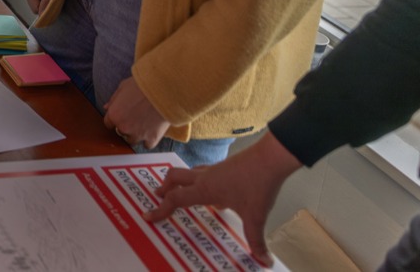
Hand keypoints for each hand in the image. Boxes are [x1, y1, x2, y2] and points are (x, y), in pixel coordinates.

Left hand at [103, 77, 169, 147]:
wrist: (164, 90)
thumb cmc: (143, 86)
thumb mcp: (123, 87)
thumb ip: (113, 99)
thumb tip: (107, 107)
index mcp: (114, 114)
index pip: (108, 124)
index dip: (115, 119)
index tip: (121, 117)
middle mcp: (124, 127)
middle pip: (120, 132)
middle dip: (126, 126)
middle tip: (135, 117)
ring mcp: (138, 134)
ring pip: (132, 140)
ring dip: (136, 134)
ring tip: (143, 124)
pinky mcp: (152, 138)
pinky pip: (147, 145)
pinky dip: (149, 140)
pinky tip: (152, 131)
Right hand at [146, 132, 302, 266]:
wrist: (271, 158)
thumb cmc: (258, 186)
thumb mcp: (255, 217)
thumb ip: (256, 240)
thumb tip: (264, 262)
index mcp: (204, 190)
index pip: (175, 199)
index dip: (160, 209)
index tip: (148, 216)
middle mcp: (204, 177)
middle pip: (174, 177)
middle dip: (164, 188)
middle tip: (158, 197)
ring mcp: (214, 169)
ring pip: (188, 172)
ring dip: (179, 182)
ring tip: (182, 193)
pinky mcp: (225, 166)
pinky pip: (204, 172)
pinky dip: (200, 181)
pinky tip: (215, 192)